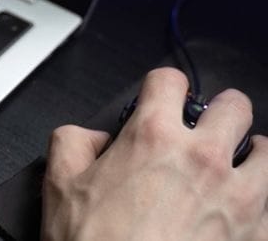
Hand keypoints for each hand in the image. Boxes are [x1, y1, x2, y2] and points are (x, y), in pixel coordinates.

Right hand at [42, 67, 267, 239]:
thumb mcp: (59, 185)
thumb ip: (72, 142)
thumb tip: (92, 137)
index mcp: (153, 138)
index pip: (169, 81)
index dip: (161, 87)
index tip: (161, 98)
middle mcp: (202, 158)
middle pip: (233, 106)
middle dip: (218, 112)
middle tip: (205, 128)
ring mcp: (239, 197)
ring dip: (253, 154)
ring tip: (237, 166)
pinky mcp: (258, 234)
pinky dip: (260, 208)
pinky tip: (241, 216)